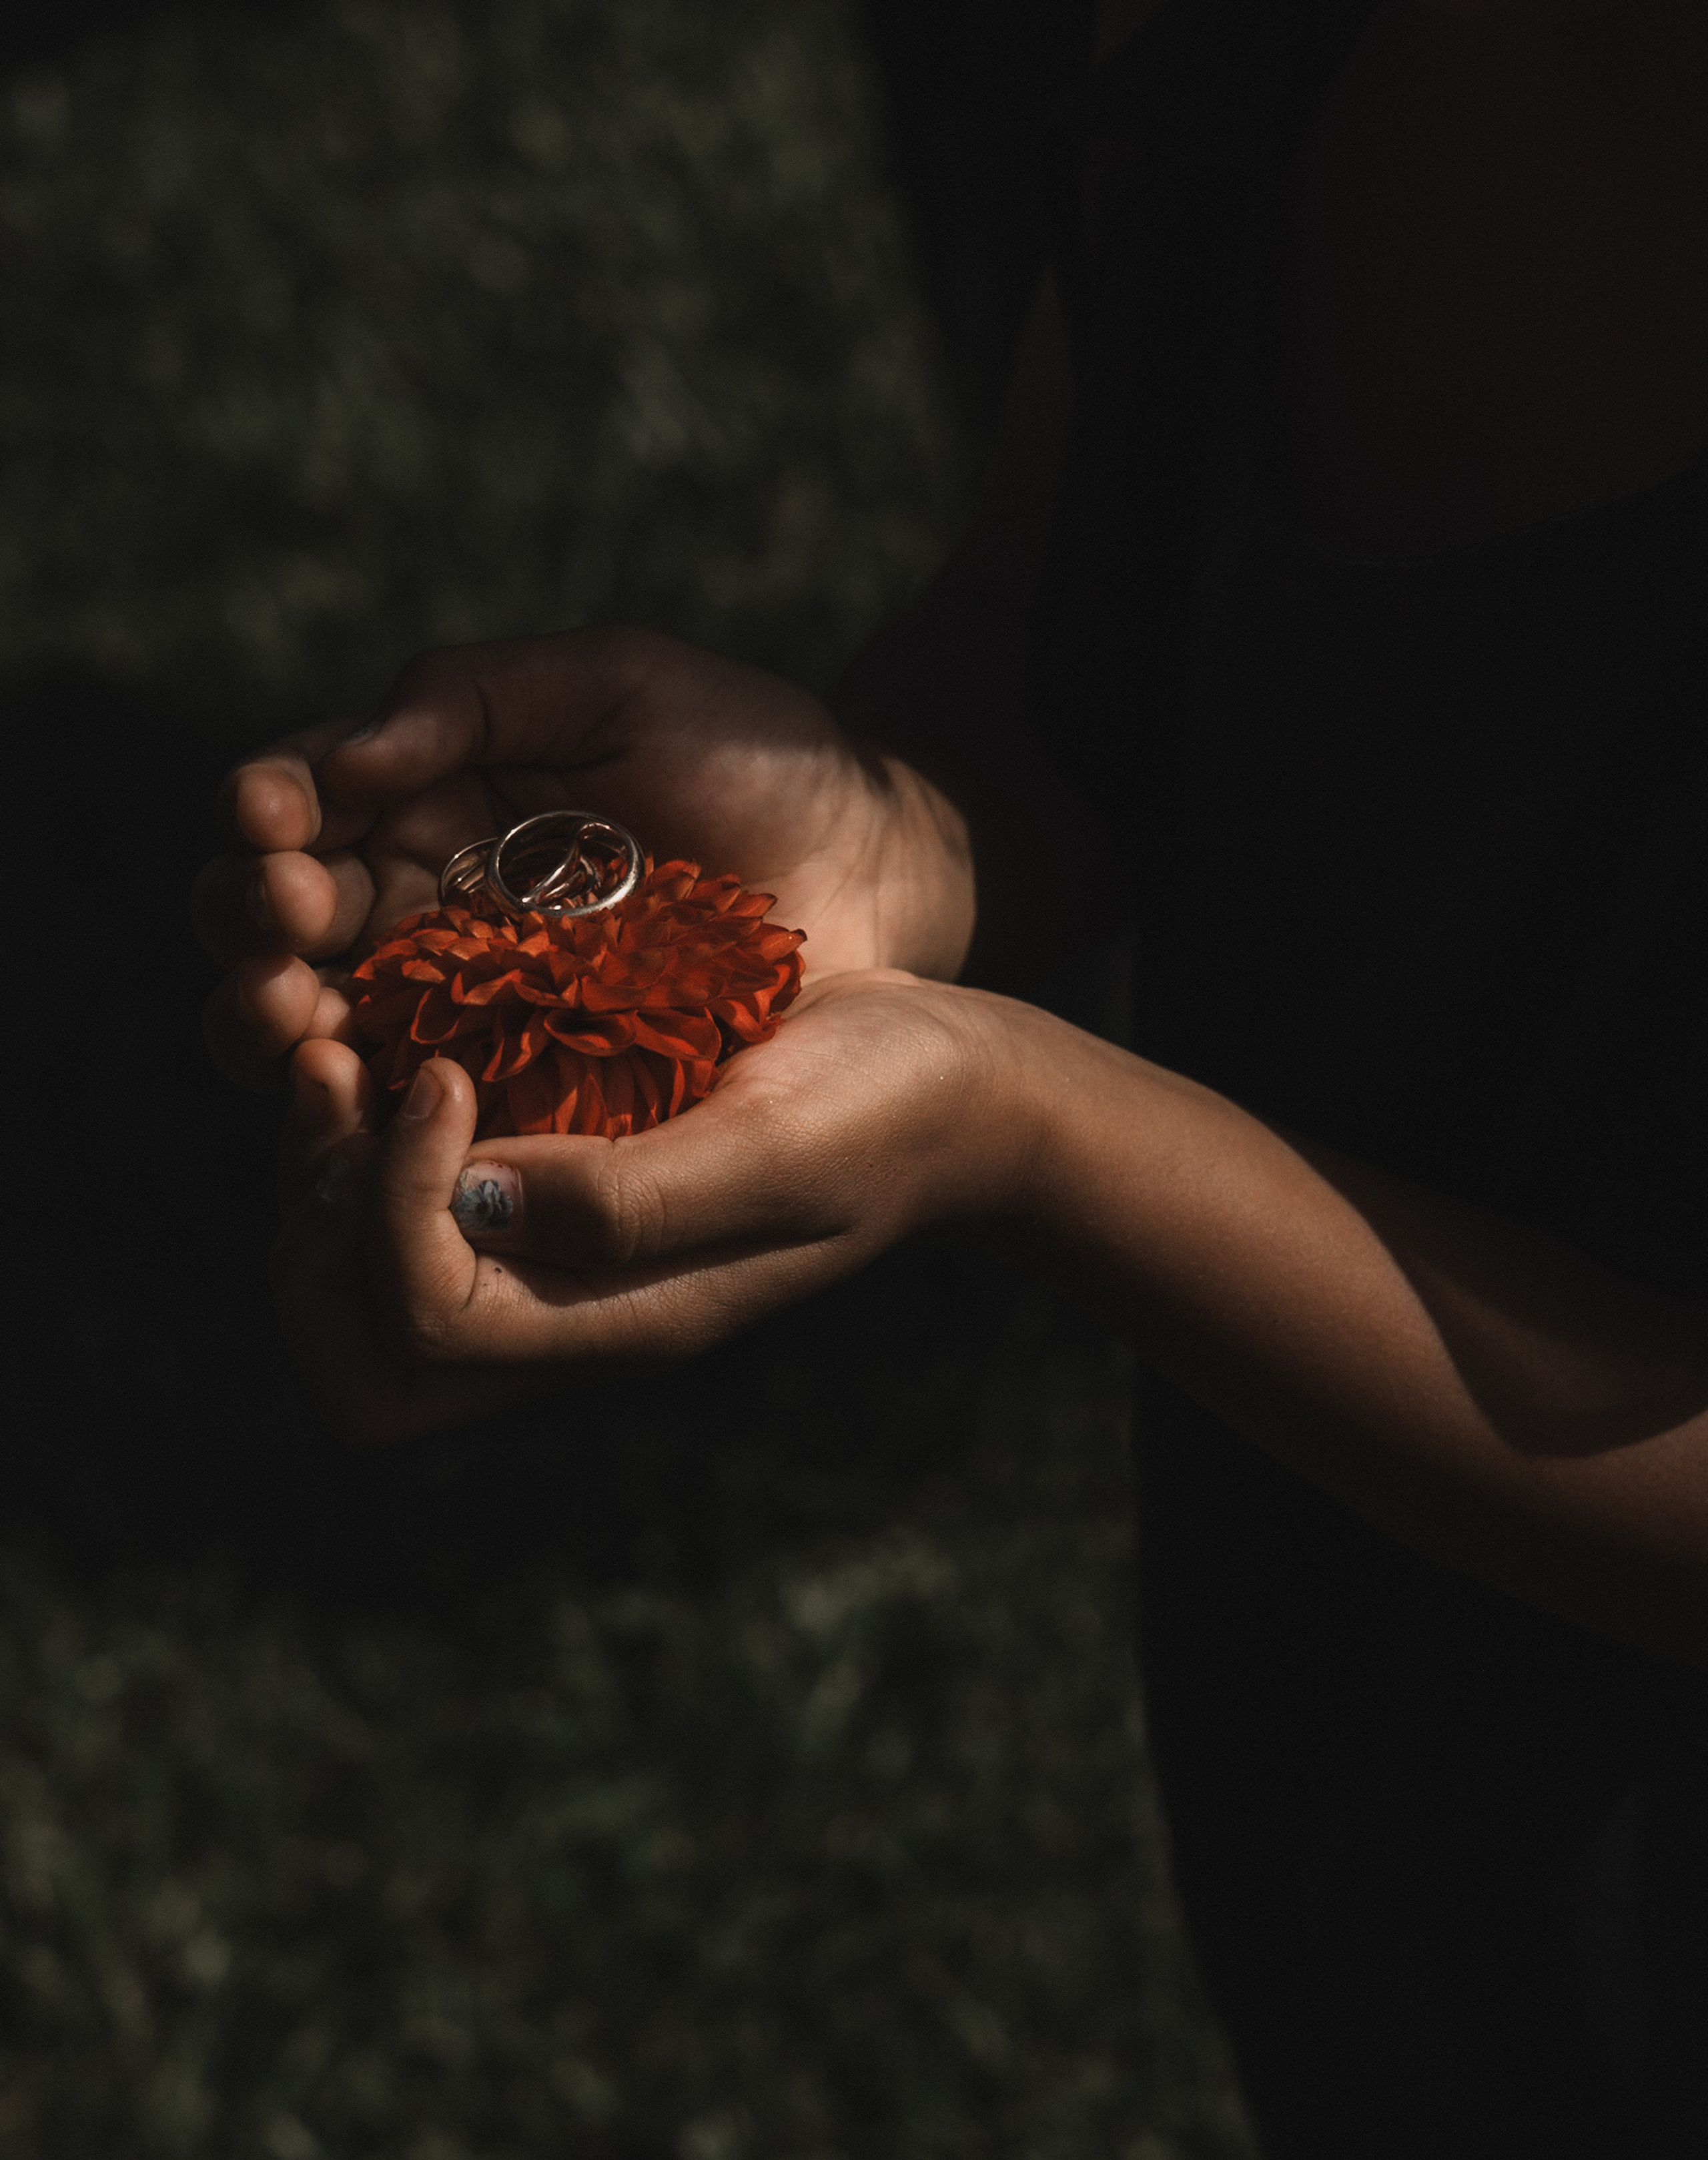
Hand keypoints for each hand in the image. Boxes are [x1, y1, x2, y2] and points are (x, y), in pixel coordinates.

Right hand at [194, 628, 974, 1090]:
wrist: (873, 864)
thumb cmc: (754, 752)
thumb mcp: (616, 683)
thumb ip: (472, 693)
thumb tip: (345, 757)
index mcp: (429, 794)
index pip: (300, 804)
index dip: (265, 808)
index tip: (272, 811)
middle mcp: (425, 900)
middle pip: (280, 921)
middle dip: (253, 915)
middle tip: (287, 913)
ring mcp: (467, 1000)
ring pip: (320, 1020)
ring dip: (270, 1015)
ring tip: (287, 1007)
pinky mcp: (520, 1083)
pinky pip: (414, 1101)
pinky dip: (363, 1099)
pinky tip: (348, 1084)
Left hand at [274, 973, 1039, 1444]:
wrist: (958, 1087)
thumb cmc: (889, 1108)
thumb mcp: (779, 1148)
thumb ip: (633, 1197)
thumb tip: (468, 1203)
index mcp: (619, 1323)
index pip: (426, 1324)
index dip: (396, 1203)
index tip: (451, 1076)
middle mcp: (568, 1310)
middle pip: (364, 1355)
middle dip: (316, 1219)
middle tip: (340, 1077)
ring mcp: (559, 1256)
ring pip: (366, 1278)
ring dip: (326, 1169)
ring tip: (344, 1047)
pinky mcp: (563, 1184)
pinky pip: (420, 1195)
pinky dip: (376, 1128)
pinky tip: (401, 1036)